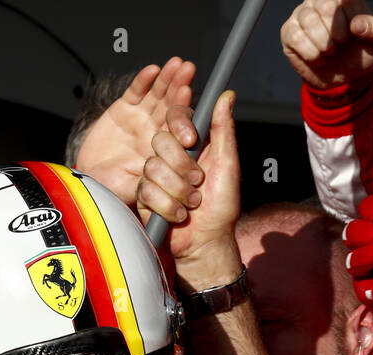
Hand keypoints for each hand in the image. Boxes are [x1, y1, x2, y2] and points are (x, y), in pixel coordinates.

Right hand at [74, 57, 195, 206]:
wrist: (90, 189)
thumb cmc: (117, 191)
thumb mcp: (148, 192)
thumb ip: (166, 176)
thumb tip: (187, 168)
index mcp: (168, 150)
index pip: (182, 129)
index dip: (186, 115)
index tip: (190, 100)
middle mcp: (157, 132)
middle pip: (172, 106)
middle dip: (180, 88)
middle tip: (188, 71)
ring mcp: (141, 120)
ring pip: (158, 95)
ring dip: (168, 79)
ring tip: (177, 65)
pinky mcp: (122, 111)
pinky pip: (136, 92)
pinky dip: (144, 81)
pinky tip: (153, 71)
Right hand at [136, 92, 241, 280]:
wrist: (206, 242)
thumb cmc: (222, 206)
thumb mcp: (228, 164)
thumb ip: (224, 129)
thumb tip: (227, 95)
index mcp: (190, 145)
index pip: (175, 118)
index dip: (180, 126)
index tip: (191, 140)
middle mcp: (171, 157)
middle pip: (160, 140)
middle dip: (182, 166)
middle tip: (198, 183)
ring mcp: (155, 175)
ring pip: (152, 167)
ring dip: (178, 190)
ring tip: (192, 204)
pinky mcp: (144, 195)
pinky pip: (147, 190)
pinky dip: (168, 206)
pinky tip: (179, 215)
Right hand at [281, 0, 372, 88]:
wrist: (343, 77)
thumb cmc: (360, 52)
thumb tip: (357, 24)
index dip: (348, 21)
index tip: (351, 33)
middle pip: (326, 7)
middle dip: (337, 35)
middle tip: (340, 44)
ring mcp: (302, 13)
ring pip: (309, 21)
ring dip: (324, 45)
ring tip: (330, 51)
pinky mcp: (289, 30)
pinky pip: (296, 37)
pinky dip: (312, 53)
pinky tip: (318, 57)